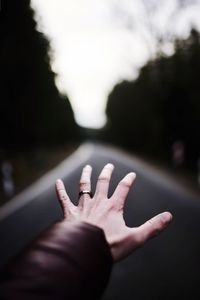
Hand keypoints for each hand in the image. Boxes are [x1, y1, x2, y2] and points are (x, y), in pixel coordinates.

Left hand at [55, 163, 171, 261]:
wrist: (86, 253)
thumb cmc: (110, 246)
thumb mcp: (136, 238)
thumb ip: (152, 227)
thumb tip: (168, 216)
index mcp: (114, 207)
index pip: (123, 188)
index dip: (129, 180)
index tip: (132, 174)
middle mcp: (98, 202)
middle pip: (103, 182)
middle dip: (107, 173)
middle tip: (109, 166)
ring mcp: (83, 206)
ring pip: (84, 186)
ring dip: (86, 176)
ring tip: (87, 167)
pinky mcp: (70, 214)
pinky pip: (63, 199)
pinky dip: (60, 190)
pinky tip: (57, 182)